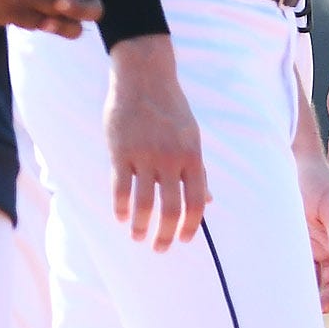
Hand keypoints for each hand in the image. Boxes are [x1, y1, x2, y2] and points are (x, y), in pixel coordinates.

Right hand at [103, 36, 208, 249]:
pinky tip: (120, 217)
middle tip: (160, 248)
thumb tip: (208, 202)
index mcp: (192, 157)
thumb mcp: (192, 138)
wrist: (145, 78)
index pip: (196, 201)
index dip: (191, 225)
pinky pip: (120, 187)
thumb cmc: (170, 111)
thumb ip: (197, 171)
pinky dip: (120, 207)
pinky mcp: (121, 152)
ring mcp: (145, 156)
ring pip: (144, 203)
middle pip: (172, 208)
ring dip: (140, 226)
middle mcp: (171, 159)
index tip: (184, 240)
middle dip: (166, 234)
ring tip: (137, 236)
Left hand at [297, 131, 328, 311]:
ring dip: (316, 294)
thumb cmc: (315, 183)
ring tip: (303, 308)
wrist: (290, 167)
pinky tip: (290, 292)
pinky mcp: (298, 245)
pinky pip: (302, 270)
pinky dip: (300, 283)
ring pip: (319, 279)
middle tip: (320, 309)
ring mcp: (315, 246)